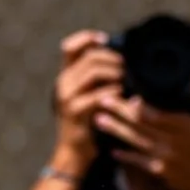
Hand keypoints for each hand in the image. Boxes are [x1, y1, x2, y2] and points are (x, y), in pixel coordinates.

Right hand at [49, 31, 123, 176]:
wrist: (75, 151)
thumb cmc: (88, 122)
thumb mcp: (91, 95)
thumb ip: (100, 78)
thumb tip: (122, 59)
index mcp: (67, 75)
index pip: (70, 47)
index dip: (87, 37)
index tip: (105, 38)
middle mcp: (64, 82)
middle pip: (88, 56)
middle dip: (111, 57)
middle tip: (126, 64)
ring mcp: (67, 96)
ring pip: (91, 71)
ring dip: (113, 71)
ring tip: (126, 77)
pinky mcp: (74, 111)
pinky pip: (96, 95)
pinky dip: (112, 92)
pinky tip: (123, 94)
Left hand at [95, 73, 189, 189]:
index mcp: (184, 126)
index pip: (157, 114)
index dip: (140, 106)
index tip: (125, 94)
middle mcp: (171, 141)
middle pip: (141, 124)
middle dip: (120, 112)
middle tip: (102, 100)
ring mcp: (163, 157)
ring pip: (136, 140)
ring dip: (116, 130)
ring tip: (99, 120)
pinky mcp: (158, 170)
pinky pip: (138, 161)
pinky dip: (125, 155)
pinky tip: (112, 150)